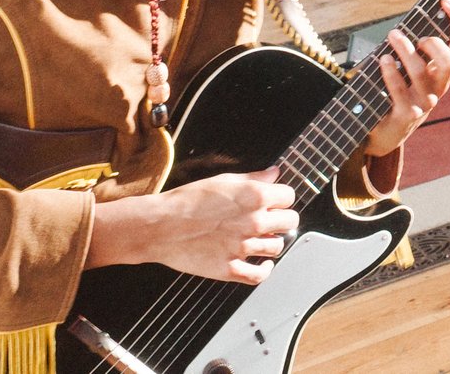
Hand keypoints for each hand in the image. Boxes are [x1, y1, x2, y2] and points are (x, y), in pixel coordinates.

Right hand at [86, 168, 298, 283]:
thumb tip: (274, 174)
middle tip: (272, 220)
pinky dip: (265, 269)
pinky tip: (263, 263)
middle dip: (282, 219)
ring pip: (277, 247)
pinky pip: (259, 275)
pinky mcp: (229, 269)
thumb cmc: (186, 201)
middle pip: (290, 221)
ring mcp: (242, 247)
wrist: (159, 226)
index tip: (276, 201)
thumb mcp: (223, 180)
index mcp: (254, 196)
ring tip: (262, 238)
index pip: (289, 196)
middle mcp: (253, 222)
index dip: (282, 198)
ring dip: (272, 241)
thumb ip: (253, 177)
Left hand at [361, 0, 449, 158]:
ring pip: (422, 74)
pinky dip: (391, 72)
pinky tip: (383, 59)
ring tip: (393, 36)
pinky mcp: (406, 115)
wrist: (385, 132)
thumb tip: (411, 17)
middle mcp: (440, 86)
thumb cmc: (398, 92)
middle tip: (418, 37)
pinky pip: (400, 91)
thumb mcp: (414, 68)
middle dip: (434, 44)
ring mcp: (424, 102)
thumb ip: (417, 47)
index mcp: (445, 70)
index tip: (445, 0)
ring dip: (405, 51)